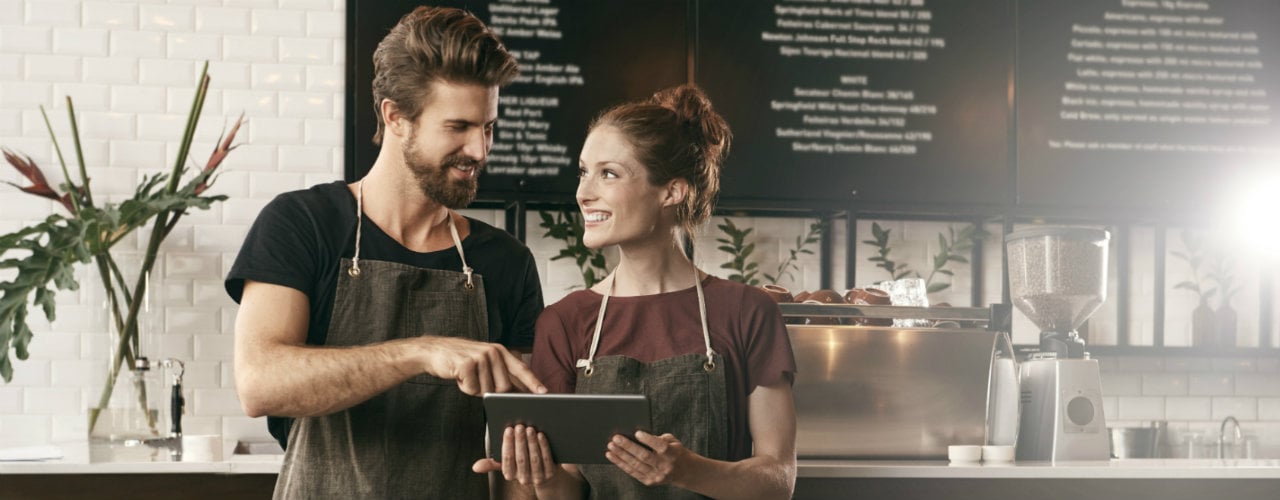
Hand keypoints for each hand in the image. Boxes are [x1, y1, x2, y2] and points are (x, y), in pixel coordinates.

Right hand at [419, 336, 545, 394]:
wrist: (434, 351)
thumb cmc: (461, 360)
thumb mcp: (484, 363)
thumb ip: (500, 374)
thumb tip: (516, 393)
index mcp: (500, 351)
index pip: (521, 368)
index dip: (533, 382)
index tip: (544, 392)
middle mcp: (493, 352)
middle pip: (504, 387)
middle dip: (490, 391)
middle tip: (476, 380)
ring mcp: (480, 357)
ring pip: (487, 390)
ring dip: (475, 389)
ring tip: (466, 376)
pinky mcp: (467, 364)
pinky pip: (472, 389)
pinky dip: (464, 387)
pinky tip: (458, 376)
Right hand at [472, 425, 558, 485]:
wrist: (546, 476)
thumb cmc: (523, 463)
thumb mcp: (508, 463)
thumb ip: (492, 462)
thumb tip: (475, 467)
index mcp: (510, 474)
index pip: (507, 459)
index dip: (508, 444)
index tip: (508, 429)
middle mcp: (523, 478)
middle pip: (521, 459)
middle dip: (520, 441)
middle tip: (520, 426)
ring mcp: (537, 477)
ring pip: (534, 459)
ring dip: (531, 442)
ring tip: (530, 428)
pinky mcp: (550, 474)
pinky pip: (546, 459)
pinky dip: (543, 446)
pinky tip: (541, 435)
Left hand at [606, 431, 688, 486]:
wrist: (682, 470)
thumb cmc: (673, 450)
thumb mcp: (672, 441)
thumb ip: (657, 438)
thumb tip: (635, 435)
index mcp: (672, 454)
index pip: (660, 446)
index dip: (649, 440)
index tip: (637, 432)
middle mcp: (665, 466)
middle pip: (644, 456)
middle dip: (628, 446)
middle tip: (616, 438)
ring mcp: (656, 476)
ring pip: (635, 465)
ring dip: (621, 455)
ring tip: (610, 446)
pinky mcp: (649, 482)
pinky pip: (632, 472)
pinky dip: (621, 464)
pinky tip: (612, 456)